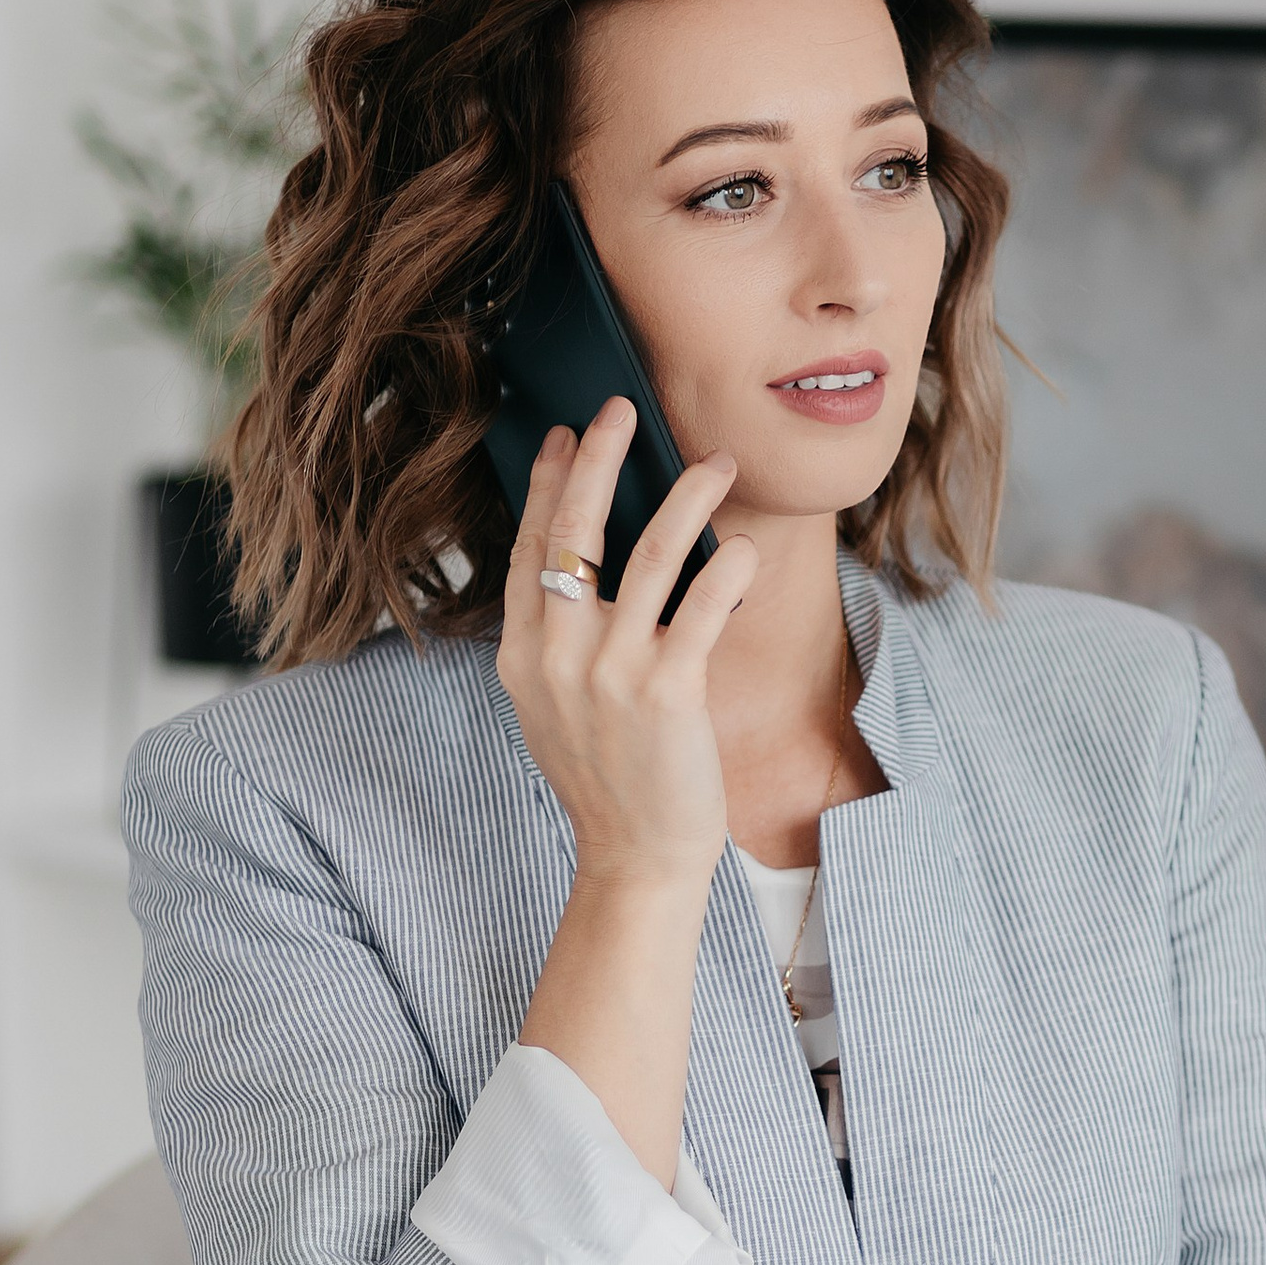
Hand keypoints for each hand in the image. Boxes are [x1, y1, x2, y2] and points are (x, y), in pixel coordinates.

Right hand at [497, 401, 756, 896]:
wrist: (637, 854)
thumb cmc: (607, 776)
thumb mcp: (555, 705)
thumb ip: (559, 640)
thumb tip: (584, 565)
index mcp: (523, 655)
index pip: (529, 547)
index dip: (546, 484)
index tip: (564, 435)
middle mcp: (558, 655)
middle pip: (573, 532)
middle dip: (598, 460)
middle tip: (621, 410)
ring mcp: (611, 672)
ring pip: (648, 555)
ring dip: (686, 497)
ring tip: (716, 465)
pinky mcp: (668, 691)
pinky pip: (703, 605)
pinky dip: (726, 567)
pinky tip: (742, 546)